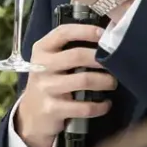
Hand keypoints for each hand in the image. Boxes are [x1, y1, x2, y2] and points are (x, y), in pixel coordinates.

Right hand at [12, 24, 116, 146]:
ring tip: (113, 83)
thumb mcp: (51, 62)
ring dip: (105, 81)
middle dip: (101, 59)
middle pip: (77, 55)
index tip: (104, 34)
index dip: (86, 31)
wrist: (31, 115)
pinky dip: (100, 106)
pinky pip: (83, 107)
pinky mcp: (52, 109)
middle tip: (116, 64)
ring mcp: (46, 88)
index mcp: (42, 50)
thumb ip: (69, 50)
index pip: (64, 33)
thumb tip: (103, 39)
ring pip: (84, 80)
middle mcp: (41, 66)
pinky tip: (106, 105)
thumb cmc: (49, 82)